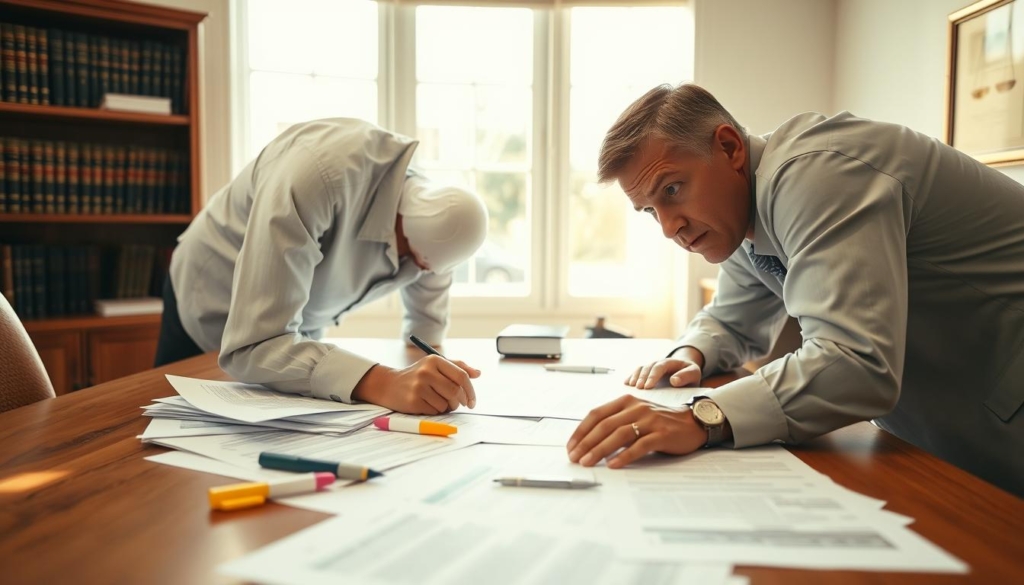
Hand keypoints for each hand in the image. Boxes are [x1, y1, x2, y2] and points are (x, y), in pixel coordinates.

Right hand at [351, 355, 479, 413]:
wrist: (389, 385)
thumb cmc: (417, 376)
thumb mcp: (435, 366)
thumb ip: (457, 367)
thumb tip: (478, 373)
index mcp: (434, 360)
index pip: (461, 376)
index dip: (470, 390)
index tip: (472, 401)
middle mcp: (426, 371)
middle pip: (456, 391)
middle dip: (461, 401)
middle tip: (460, 404)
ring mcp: (418, 386)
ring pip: (446, 403)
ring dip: (448, 407)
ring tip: (439, 402)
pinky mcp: (413, 401)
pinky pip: (435, 411)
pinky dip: (436, 411)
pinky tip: (428, 405)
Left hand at [566, 395, 706, 468]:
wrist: (692, 422)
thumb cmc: (659, 422)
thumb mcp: (635, 415)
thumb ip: (615, 422)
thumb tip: (588, 441)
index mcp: (626, 401)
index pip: (596, 414)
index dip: (581, 431)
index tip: (571, 446)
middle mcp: (636, 408)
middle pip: (605, 425)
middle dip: (586, 443)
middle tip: (575, 458)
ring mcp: (649, 420)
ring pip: (619, 435)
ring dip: (600, 450)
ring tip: (588, 462)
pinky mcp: (662, 434)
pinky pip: (639, 446)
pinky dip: (624, 456)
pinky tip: (613, 465)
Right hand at [624, 355, 701, 388]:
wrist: (687, 371)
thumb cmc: (690, 374)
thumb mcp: (694, 374)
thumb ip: (686, 376)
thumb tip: (674, 380)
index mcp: (671, 362)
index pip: (659, 367)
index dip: (652, 376)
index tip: (648, 387)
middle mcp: (659, 363)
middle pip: (648, 368)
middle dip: (642, 378)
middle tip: (638, 389)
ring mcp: (652, 367)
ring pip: (641, 369)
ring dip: (635, 377)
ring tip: (631, 386)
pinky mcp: (648, 373)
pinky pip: (637, 372)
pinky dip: (631, 377)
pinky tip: (626, 384)